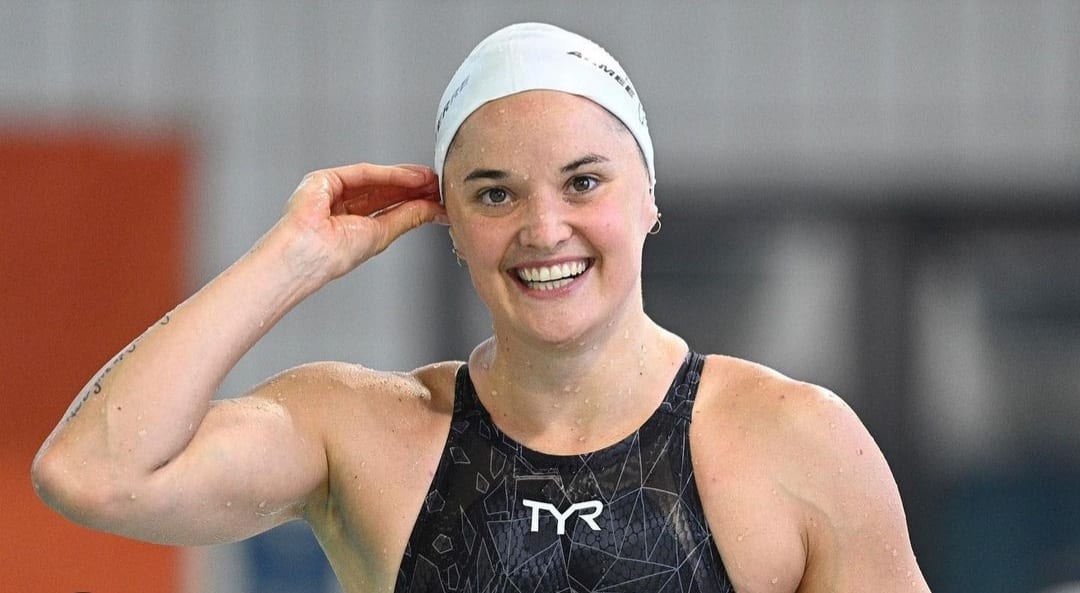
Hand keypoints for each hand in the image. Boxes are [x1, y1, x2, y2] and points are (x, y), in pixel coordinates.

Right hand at [268, 163, 444, 282]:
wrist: (306, 255)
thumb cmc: (331, 256)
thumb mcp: (381, 235)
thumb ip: (406, 218)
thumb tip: (430, 209)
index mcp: (351, 225)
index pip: (388, 207)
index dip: (414, 201)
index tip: (438, 199)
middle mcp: (341, 207)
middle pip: (384, 191)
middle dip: (413, 188)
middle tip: (439, 185)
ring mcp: (332, 192)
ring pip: (375, 180)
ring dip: (406, 178)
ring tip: (430, 179)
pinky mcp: (324, 180)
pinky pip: (363, 173)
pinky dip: (389, 174)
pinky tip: (411, 177)